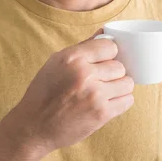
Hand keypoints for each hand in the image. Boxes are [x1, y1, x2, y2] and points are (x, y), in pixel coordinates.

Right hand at [3, 29, 134, 157]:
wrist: (34, 127)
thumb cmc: (44, 93)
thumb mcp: (56, 62)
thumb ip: (83, 48)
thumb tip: (104, 32)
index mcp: (72, 57)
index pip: (110, 46)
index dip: (108, 54)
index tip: (103, 62)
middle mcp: (84, 73)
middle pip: (119, 66)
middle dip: (112, 73)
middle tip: (100, 81)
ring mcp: (95, 94)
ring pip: (127, 83)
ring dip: (119, 87)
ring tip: (106, 91)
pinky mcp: (101, 114)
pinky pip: (128, 101)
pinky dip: (121, 101)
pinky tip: (108, 102)